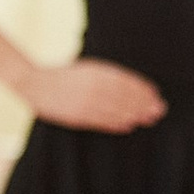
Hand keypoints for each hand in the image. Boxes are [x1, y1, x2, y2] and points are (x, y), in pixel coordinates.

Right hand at [30, 56, 166, 133]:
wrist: (35, 83)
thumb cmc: (64, 74)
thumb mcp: (87, 68)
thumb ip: (107, 75)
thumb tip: (131, 84)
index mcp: (96, 71)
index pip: (126, 81)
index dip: (142, 88)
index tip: (155, 94)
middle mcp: (93, 86)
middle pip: (125, 97)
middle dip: (144, 104)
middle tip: (159, 110)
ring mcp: (85, 102)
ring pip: (116, 110)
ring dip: (134, 115)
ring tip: (147, 119)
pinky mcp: (78, 116)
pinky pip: (101, 121)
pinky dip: (117, 124)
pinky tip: (129, 126)